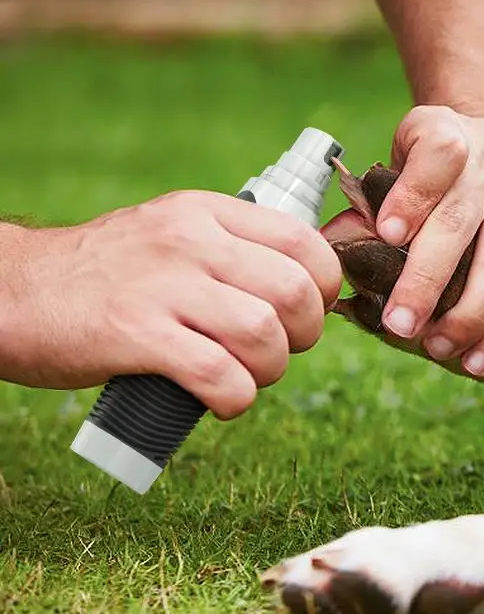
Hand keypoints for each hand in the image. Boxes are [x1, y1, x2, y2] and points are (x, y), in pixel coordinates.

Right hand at [0, 191, 341, 418]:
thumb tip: (303, 287)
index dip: (324, 285)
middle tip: (280, 350)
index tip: (309, 310)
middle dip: (304, 334)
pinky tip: (223, 400)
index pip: (302, 240)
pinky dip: (236, 397)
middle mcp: (189, 241)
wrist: (14, 291)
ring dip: (270, 369)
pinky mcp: (133, 334)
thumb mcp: (172, 234)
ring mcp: (161, 285)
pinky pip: (218, 373)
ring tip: (247, 377)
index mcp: (206, 212)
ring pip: (263, 332)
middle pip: (293, 290)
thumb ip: (231, 248)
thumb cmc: (108, 273)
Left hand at [375, 105, 483, 374]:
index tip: (388, 234)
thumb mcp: (402, 161)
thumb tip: (333, 245)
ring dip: (471, 315)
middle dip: (429, 279)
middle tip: (399, 324)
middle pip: (464, 220)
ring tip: (439, 347)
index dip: (413, 195)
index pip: (438, 157)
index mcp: (449, 132)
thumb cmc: (439, 166)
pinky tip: (476, 359)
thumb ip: (372, 201)